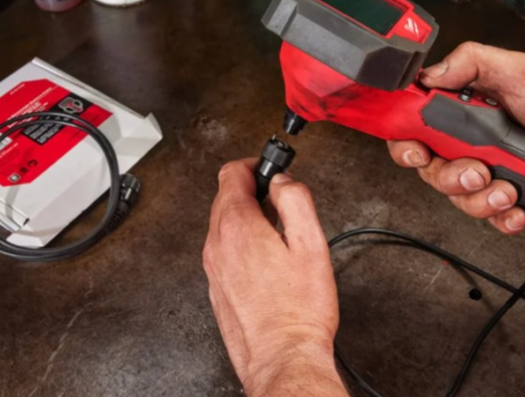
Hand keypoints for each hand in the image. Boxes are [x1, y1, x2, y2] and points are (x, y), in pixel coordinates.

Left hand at [203, 160, 347, 396]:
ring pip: (222, 222)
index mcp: (238, 226)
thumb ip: (295, 200)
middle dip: (250, 189)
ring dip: (246, 215)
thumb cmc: (299, 308)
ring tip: (276, 229)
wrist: (283, 359)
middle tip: (277, 199)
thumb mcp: (311, 243)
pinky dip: (240, 239)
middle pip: (225, 196)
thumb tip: (282, 181)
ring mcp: (213, 267)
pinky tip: (265, 256)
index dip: (253, 165)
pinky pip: (223, 248)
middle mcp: (218, 244)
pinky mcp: (216, 285)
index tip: (268, 170)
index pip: (231, 174)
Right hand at [388, 42, 524, 234]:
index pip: (413, 128)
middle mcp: (468, 142)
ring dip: (479, 199)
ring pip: (458, 198)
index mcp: (460, 111)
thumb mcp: (516, 70)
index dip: (405, 144)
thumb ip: (471, 62)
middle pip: (430, 170)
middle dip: (449, 177)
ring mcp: (487, 171)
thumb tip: (430, 74)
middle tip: (476, 170)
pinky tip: (519, 205)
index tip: (417, 152)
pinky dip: (503, 217)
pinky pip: (490, 217)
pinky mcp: (506, 195)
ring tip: (507, 188)